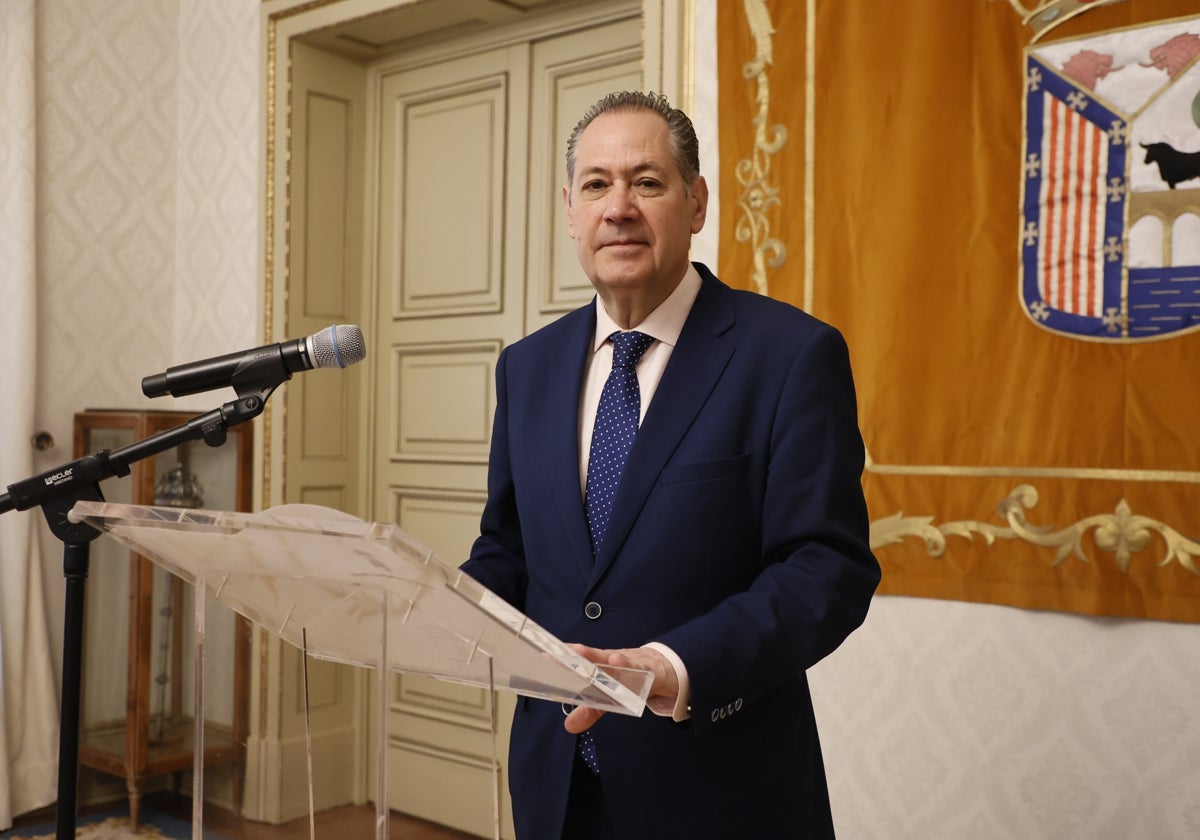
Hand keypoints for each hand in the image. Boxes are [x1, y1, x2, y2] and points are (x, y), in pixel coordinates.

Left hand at [563, 644, 679, 732]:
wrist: (662, 668)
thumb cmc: (631, 678)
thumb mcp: (610, 697)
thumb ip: (590, 710)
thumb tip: (569, 726)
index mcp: (600, 666)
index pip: (580, 662)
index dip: (565, 660)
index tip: (546, 656)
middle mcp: (611, 661)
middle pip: (593, 657)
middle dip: (576, 655)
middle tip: (559, 653)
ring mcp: (628, 663)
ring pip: (612, 658)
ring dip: (599, 656)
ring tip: (584, 653)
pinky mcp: (647, 669)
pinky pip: (637, 667)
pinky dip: (628, 664)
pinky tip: (617, 660)